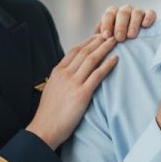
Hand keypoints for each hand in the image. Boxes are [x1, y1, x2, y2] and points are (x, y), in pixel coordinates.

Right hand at [27, 35, 117, 149]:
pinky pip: (97, 75)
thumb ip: (61, 78)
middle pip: (85, 51)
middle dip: (99, 40)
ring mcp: (73, 83)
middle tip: (110, 32)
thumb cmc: (49, 113)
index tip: (98, 35)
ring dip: (105, 48)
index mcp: (57, 71)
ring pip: (92, 59)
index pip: (75, 50)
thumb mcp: (52, 89)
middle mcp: (65, 74)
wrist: (44, 129)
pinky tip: (116, 58)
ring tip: (115, 40)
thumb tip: (70, 71)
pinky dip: (107, 64)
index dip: (88, 41)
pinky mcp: (82, 94)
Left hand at [95, 4, 156, 40]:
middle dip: (120, 26)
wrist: (133, 42)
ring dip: (133, 24)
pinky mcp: (149, 15)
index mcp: (113, 13)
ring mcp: (138, 11)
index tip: (106, 36)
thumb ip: (100, 37)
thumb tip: (96, 37)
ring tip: (131, 36)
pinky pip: (150, 13)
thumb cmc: (116, 41)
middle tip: (119, 38)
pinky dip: (148, 17)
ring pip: (136, 13)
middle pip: (122, 13)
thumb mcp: (106, 38)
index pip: (109, 14)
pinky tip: (145, 25)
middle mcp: (125, 10)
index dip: (107, 24)